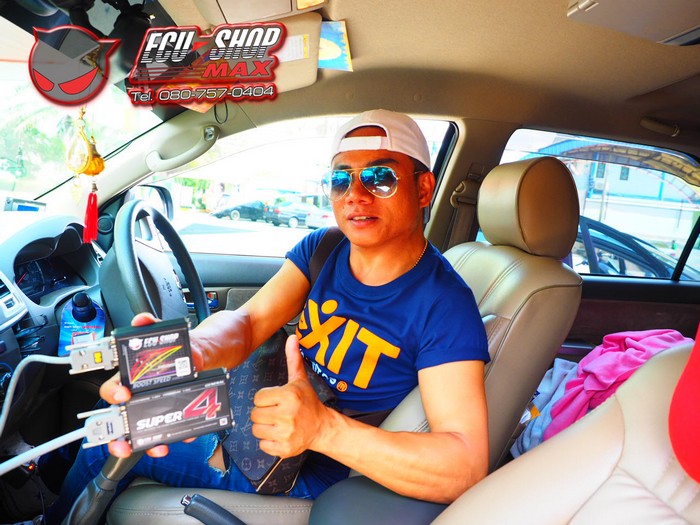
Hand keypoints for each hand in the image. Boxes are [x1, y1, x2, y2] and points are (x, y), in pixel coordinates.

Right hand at [100, 312, 202, 457]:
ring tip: (158, 447)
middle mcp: (143, 395)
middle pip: (124, 419)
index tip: (123, 395)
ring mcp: (161, 406)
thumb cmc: (184, 345)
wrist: (211, 350)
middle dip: (120, 435)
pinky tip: (188, 435)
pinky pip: (176, 429)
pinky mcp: (178, 414)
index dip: (113, 393)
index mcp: (135, 376)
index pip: (113, 387)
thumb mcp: (169, 332)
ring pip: (146, 431)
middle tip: (126, 442)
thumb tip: (141, 321)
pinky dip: (181, 435)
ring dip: (149, 443)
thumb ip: (154, 325)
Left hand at [251, 335, 329, 457]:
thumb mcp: (300, 380)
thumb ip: (293, 359)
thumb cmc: (308, 402)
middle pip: (255, 414)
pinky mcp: (285, 448)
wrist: (322, 427)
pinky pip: (263, 445)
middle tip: (277, 413)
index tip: (276, 401)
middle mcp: (287, 414)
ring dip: (264, 428)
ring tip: (278, 424)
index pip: (258, 398)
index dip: (265, 399)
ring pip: (256, 430)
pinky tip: (280, 434)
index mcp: (288, 395)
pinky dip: (269, 442)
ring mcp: (286, 433)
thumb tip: (293, 338)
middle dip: (264, 413)